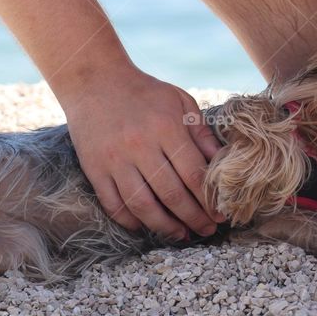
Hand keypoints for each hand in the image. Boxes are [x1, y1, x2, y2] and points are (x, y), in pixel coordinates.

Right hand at [61, 68, 225, 239]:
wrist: (94, 80)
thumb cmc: (144, 92)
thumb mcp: (180, 101)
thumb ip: (201, 133)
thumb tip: (222, 164)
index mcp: (165, 128)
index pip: (193, 174)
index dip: (210, 200)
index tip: (221, 214)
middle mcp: (139, 146)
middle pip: (171, 195)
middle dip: (194, 218)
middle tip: (207, 230)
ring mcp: (114, 160)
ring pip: (142, 206)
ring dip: (164, 227)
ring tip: (181, 235)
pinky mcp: (94, 169)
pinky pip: (113, 204)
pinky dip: (130, 220)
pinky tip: (145, 226)